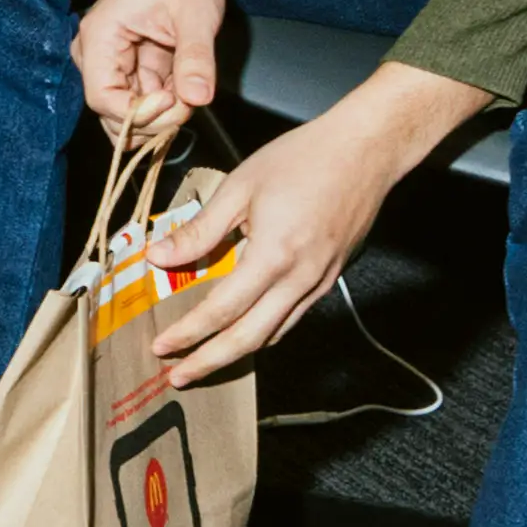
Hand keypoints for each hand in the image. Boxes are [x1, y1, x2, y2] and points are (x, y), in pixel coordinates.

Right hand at [76, 0, 230, 134]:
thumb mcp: (196, 13)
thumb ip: (195, 57)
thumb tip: (198, 98)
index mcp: (100, 37)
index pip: (102, 99)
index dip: (139, 114)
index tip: (175, 102)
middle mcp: (96, 55)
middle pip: (112, 113)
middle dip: (153, 119)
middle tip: (190, 101)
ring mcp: (111, 64)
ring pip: (127, 113)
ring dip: (160, 114)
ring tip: (188, 91)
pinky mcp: (128, 69)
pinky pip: (141, 101)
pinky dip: (165, 103)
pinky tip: (185, 86)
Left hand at [123, 63, 487, 392]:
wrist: (366, 150)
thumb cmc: (304, 158)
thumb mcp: (239, 187)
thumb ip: (199, 229)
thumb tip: (159, 257)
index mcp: (273, 256)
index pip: (221, 310)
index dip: (188, 333)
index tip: (161, 346)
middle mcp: (300, 278)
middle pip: (249, 339)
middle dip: (210, 363)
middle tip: (179, 376)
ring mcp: (319, 282)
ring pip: (275, 334)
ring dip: (238, 354)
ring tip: (206, 361)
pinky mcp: (330, 277)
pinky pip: (293, 317)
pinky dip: (265, 332)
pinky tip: (245, 330)